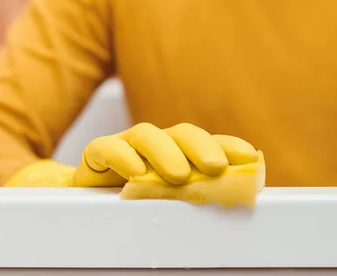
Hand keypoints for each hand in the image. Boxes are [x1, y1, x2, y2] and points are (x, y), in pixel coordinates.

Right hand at [6, 122, 265, 206]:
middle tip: (217, 167)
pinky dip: (120, 156)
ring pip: (145, 135)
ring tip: (179, 175)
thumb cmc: (138, 200)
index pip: (208, 144)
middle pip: (181, 133)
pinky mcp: (96, 156)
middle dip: (201, 146)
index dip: (229, 146)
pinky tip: (135, 172)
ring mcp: (126, 147)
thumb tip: (242, 195)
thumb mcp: (174, 200)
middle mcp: (156, 145)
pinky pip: (104, 148)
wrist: (86, 203)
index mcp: (179, 153)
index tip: (250, 157)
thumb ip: (201, 193)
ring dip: (165, 151)